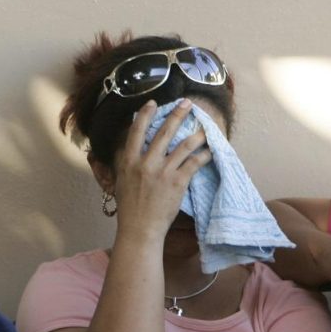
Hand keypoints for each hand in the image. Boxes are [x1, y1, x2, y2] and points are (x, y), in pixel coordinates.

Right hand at [110, 100, 211, 241]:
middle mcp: (146, 163)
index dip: (145, 114)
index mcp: (129, 161)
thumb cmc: (129, 208)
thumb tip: (126, 148)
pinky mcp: (177, 182)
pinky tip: (210, 151)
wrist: (140, 228)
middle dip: (177, 115)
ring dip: (196, 135)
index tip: (153, 103)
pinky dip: (204, 155)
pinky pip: (194, 163)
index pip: (136, 131)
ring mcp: (163, 172)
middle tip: (187, 104)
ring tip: (205, 128)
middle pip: (164, 132)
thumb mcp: (121, 181)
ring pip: (184, 145)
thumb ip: (125, 163)